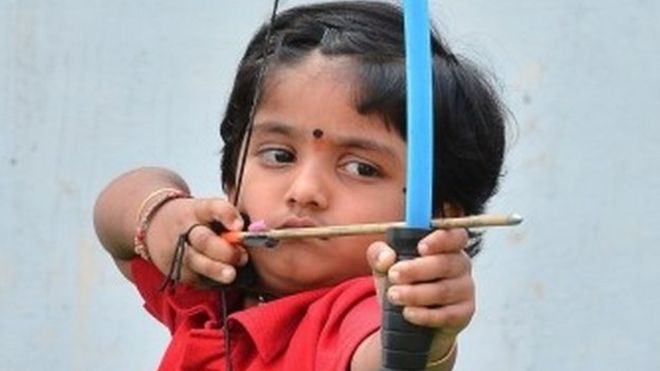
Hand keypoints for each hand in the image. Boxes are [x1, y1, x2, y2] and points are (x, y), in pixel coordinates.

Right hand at [146, 197, 247, 284]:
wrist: (153, 222)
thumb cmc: (193, 218)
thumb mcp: (205, 210)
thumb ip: (226, 220)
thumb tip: (257, 234)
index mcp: (197, 209)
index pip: (213, 207)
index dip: (227, 215)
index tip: (239, 225)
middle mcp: (185, 228)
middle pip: (204, 240)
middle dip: (225, 251)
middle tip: (242, 257)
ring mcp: (177, 250)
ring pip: (196, 261)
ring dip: (215, 269)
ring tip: (231, 275)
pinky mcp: (174, 269)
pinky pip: (194, 277)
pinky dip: (210, 280)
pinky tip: (221, 281)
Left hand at [366, 228, 473, 353]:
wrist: (409, 319)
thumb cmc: (402, 282)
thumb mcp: (385, 265)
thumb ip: (379, 254)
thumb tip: (386, 258)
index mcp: (446, 245)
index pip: (455, 236)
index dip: (441, 240)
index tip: (420, 248)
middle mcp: (461, 264)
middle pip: (446, 263)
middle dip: (417, 269)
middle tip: (393, 274)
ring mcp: (465, 290)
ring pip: (443, 290)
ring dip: (416, 293)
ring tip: (393, 295)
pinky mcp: (463, 314)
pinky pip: (447, 314)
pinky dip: (425, 315)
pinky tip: (408, 312)